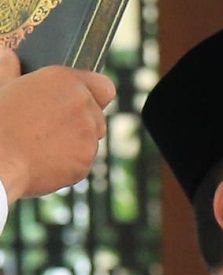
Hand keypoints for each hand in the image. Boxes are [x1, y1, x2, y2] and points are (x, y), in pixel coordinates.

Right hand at [0, 47, 115, 203]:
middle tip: (53, 129)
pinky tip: (47, 161)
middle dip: (82, 124)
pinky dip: (71, 164)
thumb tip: (7, 54)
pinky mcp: (87, 159)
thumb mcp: (2, 88)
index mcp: (65, 81)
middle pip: (97, 117)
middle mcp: (83, 104)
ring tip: (45, 145)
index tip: (85, 103)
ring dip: (77, 144)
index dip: (96, 96)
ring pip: (92, 140)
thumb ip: (10, 69)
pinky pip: (84, 161)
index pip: (104, 86)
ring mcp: (88, 133)